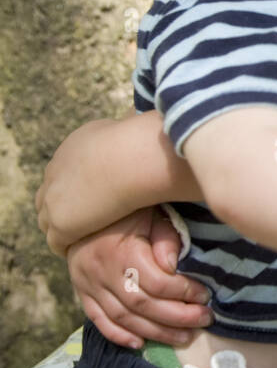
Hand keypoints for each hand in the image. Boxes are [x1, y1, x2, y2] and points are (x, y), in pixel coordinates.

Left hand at [36, 119, 125, 254]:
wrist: (129, 159)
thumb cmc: (138, 143)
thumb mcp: (129, 125)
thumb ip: (125, 129)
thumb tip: (138, 118)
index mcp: (70, 149)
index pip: (62, 173)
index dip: (76, 187)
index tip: (93, 198)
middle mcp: (55, 172)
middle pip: (48, 195)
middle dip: (63, 207)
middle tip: (85, 221)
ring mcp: (53, 198)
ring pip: (47, 220)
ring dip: (63, 229)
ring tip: (83, 239)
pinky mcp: (59, 223)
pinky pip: (56, 242)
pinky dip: (68, 246)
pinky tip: (84, 249)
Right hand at [69, 208, 210, 348]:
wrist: (82, 209)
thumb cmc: (127, 213)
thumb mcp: (151, 215)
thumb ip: (165, 238)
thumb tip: (172, 266)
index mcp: (122, 251)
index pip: (157, 282)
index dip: (184, 292)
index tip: (204, 296)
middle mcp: (103, 272)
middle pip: (142, 305)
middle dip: (177, 317)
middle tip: (204, 319)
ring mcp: (89, 286)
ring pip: (124, 318)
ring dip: (156, 333)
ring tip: (184, 337)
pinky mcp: (82, 293)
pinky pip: (99, 321)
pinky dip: (118, 336)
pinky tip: (140, 344)